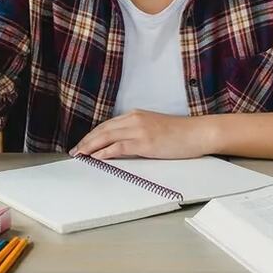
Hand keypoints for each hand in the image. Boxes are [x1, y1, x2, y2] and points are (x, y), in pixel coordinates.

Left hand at [70, 110, 212, 159]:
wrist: (198, 133)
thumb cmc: (180, 133)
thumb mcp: (154, 128)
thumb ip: (136, 133)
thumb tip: (120, 146)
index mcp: (136, 115)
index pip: (107, 125)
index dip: (92, 135)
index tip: (82, 144)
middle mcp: (134, 119)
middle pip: (103, 130)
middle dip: (86, 141)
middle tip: (74, 151)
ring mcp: (139, 130)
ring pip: (107, 137)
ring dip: (90, 147)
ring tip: (80, 155)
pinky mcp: (145, 142)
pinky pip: (119, 147)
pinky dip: (105, 152)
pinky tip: (96, 158)